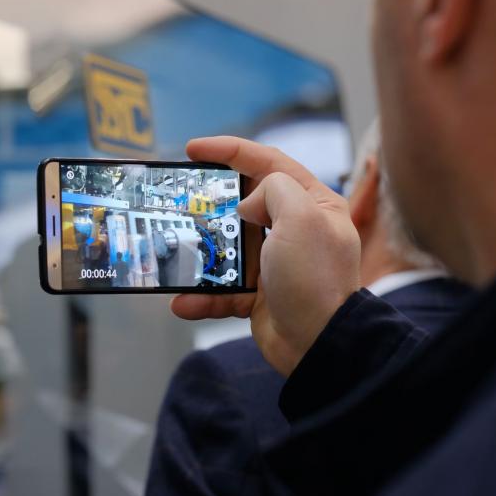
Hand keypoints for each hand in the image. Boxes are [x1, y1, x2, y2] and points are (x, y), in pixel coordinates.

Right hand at [171, 136, 360, 375]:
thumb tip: (247, 204)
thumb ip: (273, 191)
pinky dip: (203, 296)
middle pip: (245, 202)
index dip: (230, 150)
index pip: (269, 163)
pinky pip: (224, 288)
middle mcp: (297, 229)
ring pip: (229, 247)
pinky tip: (184, 301)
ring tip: (176, 252)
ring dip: (201, 254)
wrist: (319, 346)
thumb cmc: (314, 278)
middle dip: (212, 202)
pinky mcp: (261, 294)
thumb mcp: (301, 217)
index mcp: (314, 204)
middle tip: (182, 198)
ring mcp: (277, 263)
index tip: (194, 149)